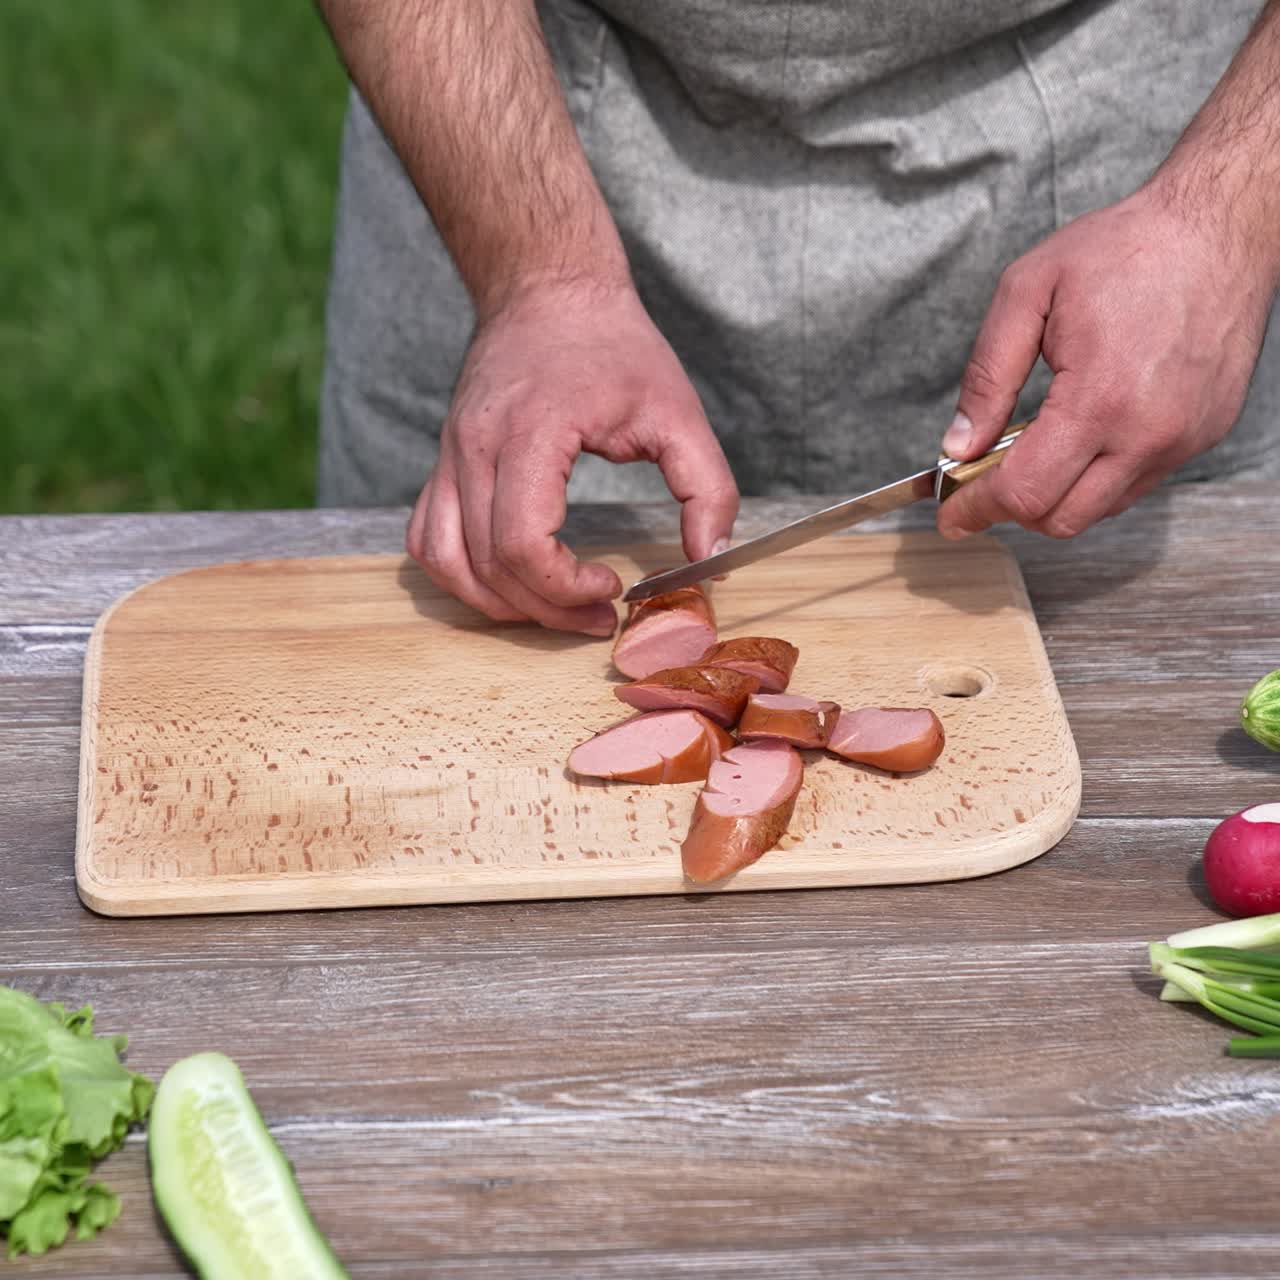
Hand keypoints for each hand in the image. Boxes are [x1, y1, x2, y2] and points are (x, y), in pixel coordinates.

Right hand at [406, 278, 737, 633]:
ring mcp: (450, 455)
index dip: (565, 587)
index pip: (522, 543)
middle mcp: (476, 447)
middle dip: (547, 609)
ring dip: (499, 603)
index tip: (611, 587)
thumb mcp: (679, 412)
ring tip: (554, 606)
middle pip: (488, 565)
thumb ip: (707, 487)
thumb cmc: (614, 347)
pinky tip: (506, 580)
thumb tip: (711, 557)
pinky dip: (460, 575)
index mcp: (532, 433)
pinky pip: (428, 539)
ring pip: (446, 561)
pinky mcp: (443, 461)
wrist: (549, 290)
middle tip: (597, 615)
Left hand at [936, 178, 1275, 540]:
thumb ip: (987, 377)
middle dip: (1012, 508)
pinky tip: (1079, 435)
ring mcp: (1181, 440)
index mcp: (1100, 399)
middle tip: (982, 480)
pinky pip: (1135, 483)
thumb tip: (960, 444)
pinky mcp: (1203, 435)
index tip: (951, 516)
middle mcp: (1148, 433)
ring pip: (1099, 510)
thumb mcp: (1028, 292)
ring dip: (1056, 495)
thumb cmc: (1126, 249)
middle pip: (1061, 519)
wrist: (1217, 228)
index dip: (976, 509)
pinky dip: (1096, 477)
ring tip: (1032, 448)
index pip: (1026, 492)